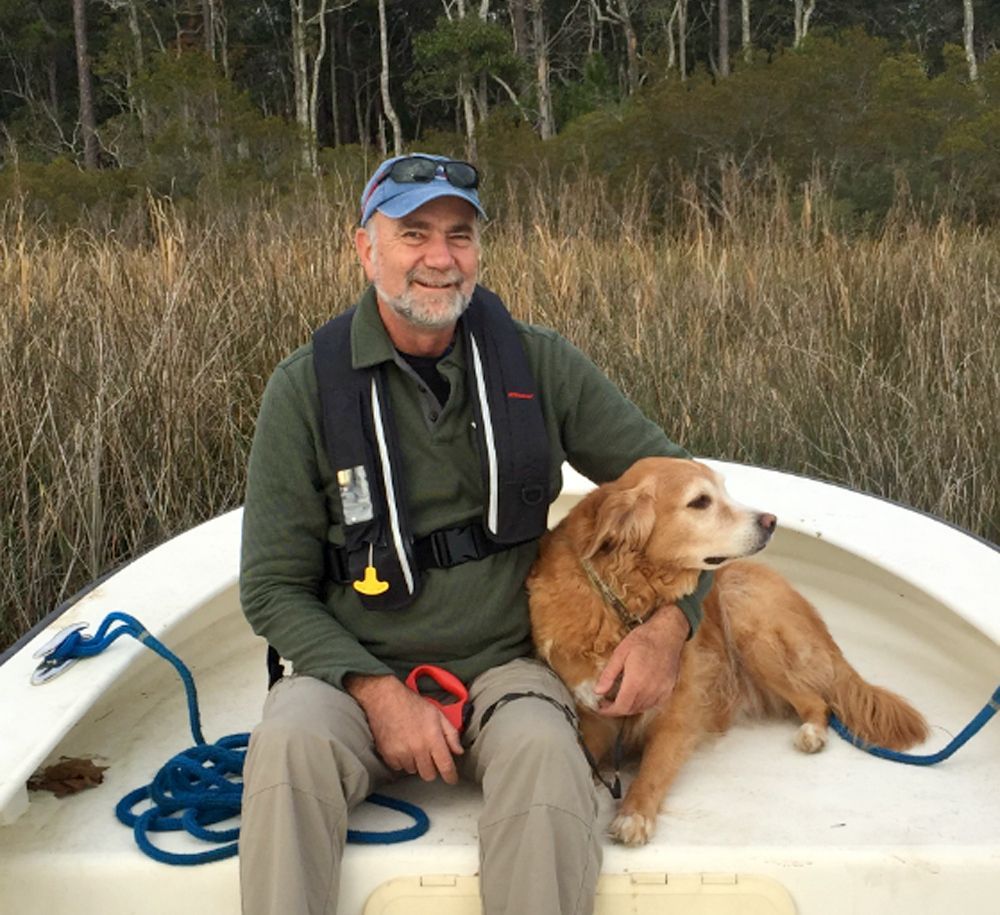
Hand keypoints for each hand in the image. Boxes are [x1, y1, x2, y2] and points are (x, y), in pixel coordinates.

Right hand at [345, 674, 462, 782]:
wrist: (385, 699)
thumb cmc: (412, 704)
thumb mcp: (437, 714)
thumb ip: (451, 734)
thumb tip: (458, 751)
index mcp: (432, 738)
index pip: (445, 766)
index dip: (451, 776)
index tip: (452, 779)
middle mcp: (418, 748)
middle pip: (429, 774)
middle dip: (432, 768)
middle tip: (429, 756)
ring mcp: (402, 753)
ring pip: (413, 771)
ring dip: (415, 763)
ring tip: (412, 746)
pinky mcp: (388, 755)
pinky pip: (398, 768)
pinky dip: (401, 761)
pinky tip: (402, 746)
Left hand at [594, 604, 688, 717]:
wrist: (668, 632)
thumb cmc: (644, 639)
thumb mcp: (620, 653)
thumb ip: (608, 674)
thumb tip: (598, 691)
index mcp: (636, 682)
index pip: (621, 707)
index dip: (609, 711)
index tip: (601, 708)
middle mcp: (650, 690)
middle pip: (631, 710)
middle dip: (617, 709)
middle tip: (607, 703)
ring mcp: (661, 690)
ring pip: (642, 708)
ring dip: (630, 707)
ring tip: (620, 698)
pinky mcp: (669, 688)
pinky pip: (654, 704)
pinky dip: (643, 704)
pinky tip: (637, 696)